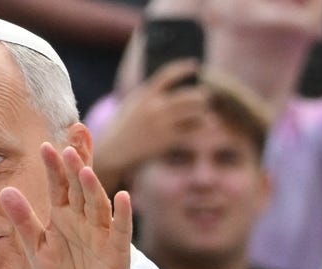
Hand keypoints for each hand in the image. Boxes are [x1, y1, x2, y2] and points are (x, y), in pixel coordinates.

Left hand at [0, 142, 146, 268]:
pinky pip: (120, 229)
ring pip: (97, 204)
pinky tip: (123, 197)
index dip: (54, 166)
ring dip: (91, 187)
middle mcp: (83, 218)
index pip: (59, 185)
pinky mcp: (117, 249)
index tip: (46, 146)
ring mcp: (101, 232)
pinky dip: (122, 214)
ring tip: (84, 169)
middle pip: (79, 187)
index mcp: (63, 215)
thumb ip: (23, 220)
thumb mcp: (37, 248)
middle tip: (70, 143)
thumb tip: (5, 190)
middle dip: (76, 166)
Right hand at [92, 60, 205, 189]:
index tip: (196, 65)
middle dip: (202, 95)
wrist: (113, 151)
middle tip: (206, 96)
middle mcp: (154, 107)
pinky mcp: (167, 140)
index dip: (184, 68)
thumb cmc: (124, 126)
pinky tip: (208, 125)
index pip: (168, 74)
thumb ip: (151, 93)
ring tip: (207, 113)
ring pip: (194, 112)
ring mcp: (162, 124)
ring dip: (204, 111)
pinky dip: (202, 127)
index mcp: (145, 94)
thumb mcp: (133, 104)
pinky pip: (193, 130)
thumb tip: (177, 85)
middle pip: (189, 95)